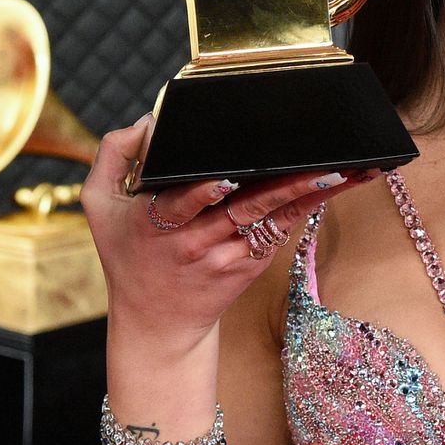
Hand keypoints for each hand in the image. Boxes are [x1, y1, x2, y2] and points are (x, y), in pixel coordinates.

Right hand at [80, 113, 374, 356]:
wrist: (156, 324)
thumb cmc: (128, 254)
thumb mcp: (100, 206)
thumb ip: (113, 155)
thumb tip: (150, 120)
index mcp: (156, 224)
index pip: (184, 203)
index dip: (206, 191)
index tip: (228, 176)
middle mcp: (196, 242)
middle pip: (245, 210)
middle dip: (285, 187)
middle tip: (323, 166)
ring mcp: (227, 256)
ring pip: (272, 221)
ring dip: (309, 196)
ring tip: (343, 172)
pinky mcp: (249, 265)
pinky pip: (279, 232)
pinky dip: (306, 210)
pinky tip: (333, 188)